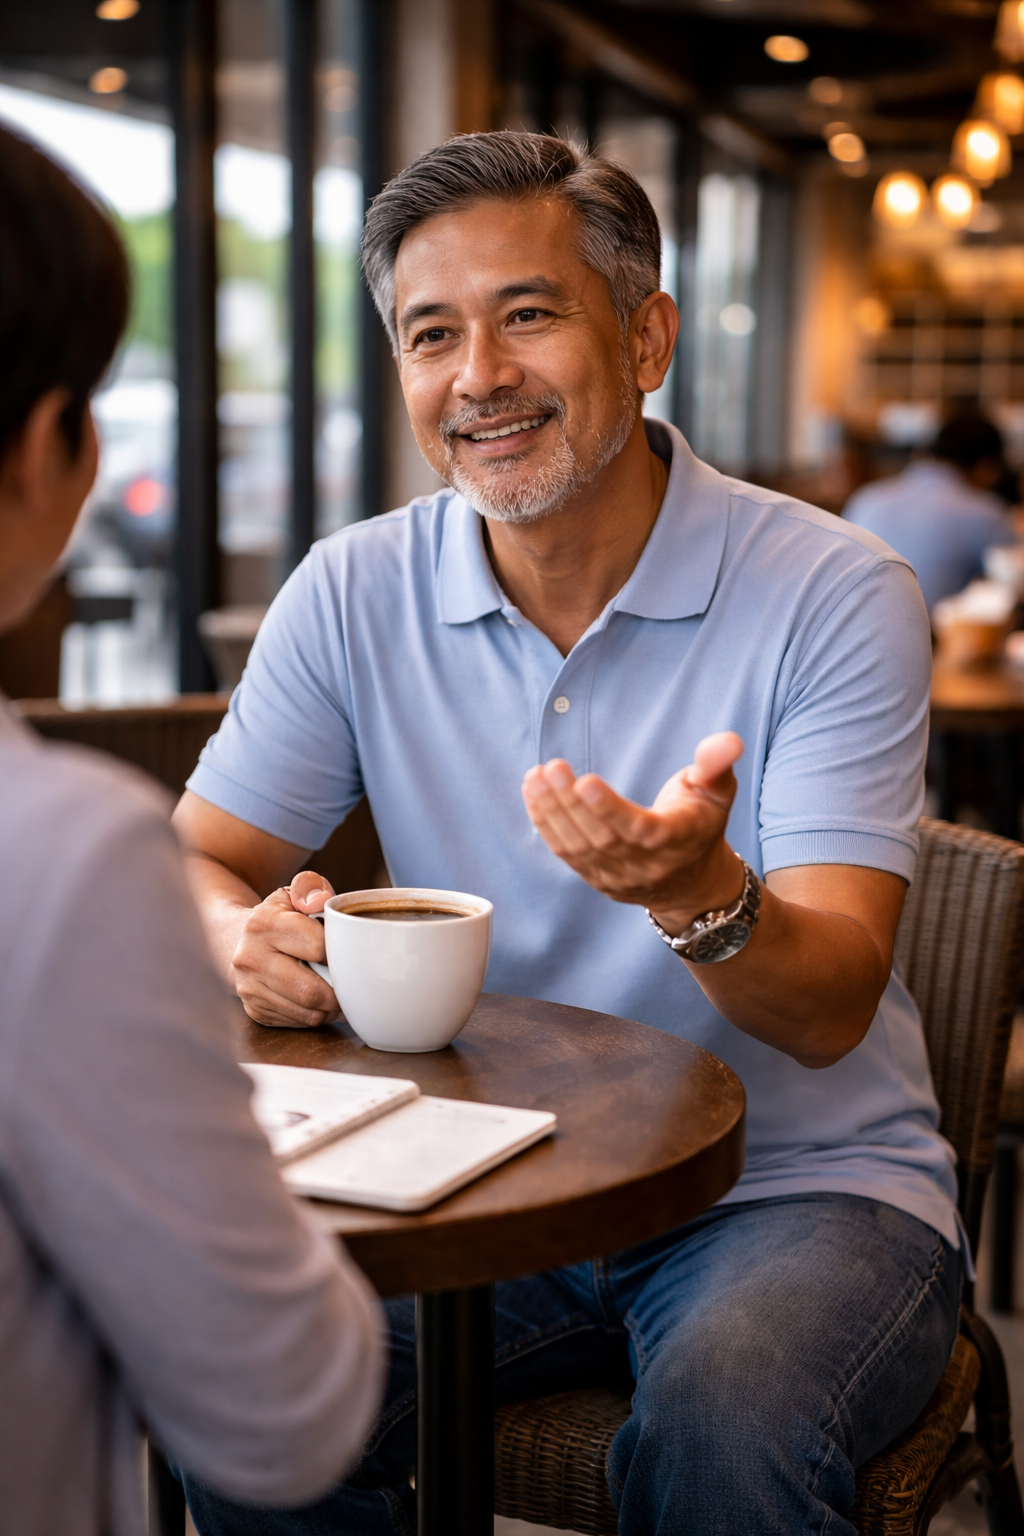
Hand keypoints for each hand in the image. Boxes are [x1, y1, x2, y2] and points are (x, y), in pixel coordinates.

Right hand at [230, 872, 338, 1027]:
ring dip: (332, 1007)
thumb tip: (319, 900)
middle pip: (311, 990)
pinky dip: (318, 1014)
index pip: (317, 946)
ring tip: (340, 990)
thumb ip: (310, 886)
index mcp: (262, 923)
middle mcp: (250, 958)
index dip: (340, 950)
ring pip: (308, 1012)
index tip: (348, 949)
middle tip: (353, 980)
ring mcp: (250, 989)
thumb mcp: (293, 893)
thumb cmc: (279, 917)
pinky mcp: (255, 1011)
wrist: (239, 941)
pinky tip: (322, 999)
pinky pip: (299, 1022)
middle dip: (340, 990)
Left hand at [521, 731, 744, 933]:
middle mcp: (645, 865)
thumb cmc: (701, 824)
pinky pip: (566, 854)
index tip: (586, 781)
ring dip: (551, 811)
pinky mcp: (597, 879)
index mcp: (676, 841)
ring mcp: (618, 877)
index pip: (639, 829)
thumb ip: (717, 764)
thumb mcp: (717, 792)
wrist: (692, 884)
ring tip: (535, 777)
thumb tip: (729, 740)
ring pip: (578, 847)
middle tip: (552, 767)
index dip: (610, 808)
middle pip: (600, 836)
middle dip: (570, 802)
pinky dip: (546, 824)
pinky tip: (533, 794)